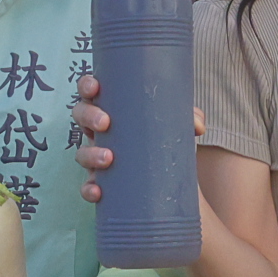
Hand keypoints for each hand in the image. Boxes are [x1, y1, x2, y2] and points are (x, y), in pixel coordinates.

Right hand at [70, 73, 204, 202]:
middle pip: (80, 115)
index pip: (91, 90)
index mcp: (113, 108)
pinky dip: (89, 189)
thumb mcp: (177, 126)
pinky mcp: (102, 183)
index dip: (87, 85)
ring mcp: (97, 156)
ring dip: (90, 154)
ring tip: (108, 158)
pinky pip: (87, 186)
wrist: (171, 180)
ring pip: (81, 153)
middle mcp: (100, 130)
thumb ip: (189, 118)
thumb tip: (196, 125)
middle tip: (105, 123)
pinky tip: (98, 191)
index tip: (95, 88)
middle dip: (88, 116)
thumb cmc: (165, 140)